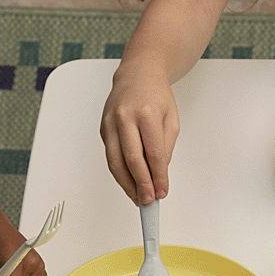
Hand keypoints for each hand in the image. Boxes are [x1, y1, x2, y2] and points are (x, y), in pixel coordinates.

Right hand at [101, 63, 178, 205]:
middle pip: (132, 159)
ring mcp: (110, 122)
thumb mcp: (172, 119)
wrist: (137, 74)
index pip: (154, 153)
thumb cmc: (156, 95)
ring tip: (137, 198)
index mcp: (146, 113)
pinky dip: (119, 173)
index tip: (162, 191)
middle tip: (149, 201)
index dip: (158, 177)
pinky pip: (110, 156)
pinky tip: (129, 183)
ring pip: (115, 161)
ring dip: (127, 184)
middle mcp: (124, 117)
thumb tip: (159, 174)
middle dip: (141, 184)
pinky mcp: (103, 128)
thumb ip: (166, 147)